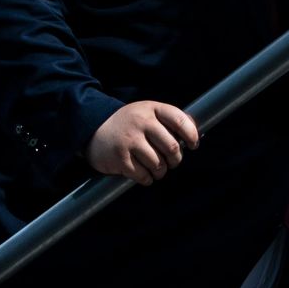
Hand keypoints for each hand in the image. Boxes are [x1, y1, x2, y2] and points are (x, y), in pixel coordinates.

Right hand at [85, 101, 199, 184]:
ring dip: (161, 171)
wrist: (93, 130)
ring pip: (159, 164)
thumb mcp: (146, 113)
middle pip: (172, 147)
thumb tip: (195, 131)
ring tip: (157, 169)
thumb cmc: (127, 124)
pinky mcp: (120, 158)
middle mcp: (140, 122)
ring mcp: (129, 140)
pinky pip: (144, 176)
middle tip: (172, 162)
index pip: (179, 120)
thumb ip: (168, 120)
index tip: (193, 145)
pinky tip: (144, 174)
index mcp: (150, 109)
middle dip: (176, 160)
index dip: (191, 135)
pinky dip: (147, 179)